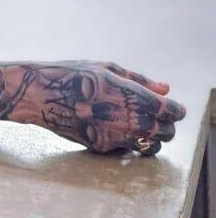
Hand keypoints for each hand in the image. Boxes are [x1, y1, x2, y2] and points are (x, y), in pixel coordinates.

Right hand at [11, 60, 185, 154]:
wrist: (40, 95)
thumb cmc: (74, 74)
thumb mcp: (107, 68)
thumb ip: (140, 80)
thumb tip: (165, 89)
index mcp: (126, 93)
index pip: (167, 110)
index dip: (176, 111)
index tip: (176, 109)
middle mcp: (122, 118)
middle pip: (163, 131)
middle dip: (167, 126)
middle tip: (162, 119)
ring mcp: (111, 135)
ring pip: (150, 146)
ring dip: (154, 138)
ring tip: (146, 128)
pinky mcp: (100, 147)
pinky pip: (127, 149)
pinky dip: (132, 142)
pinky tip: (121, 129)